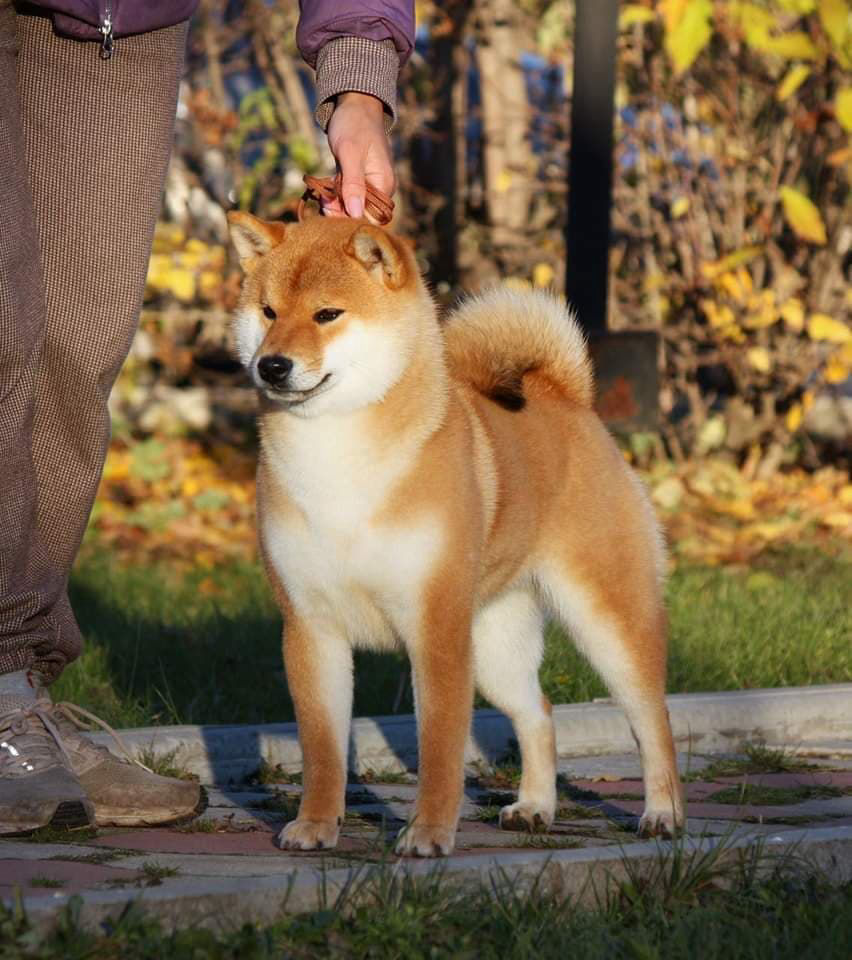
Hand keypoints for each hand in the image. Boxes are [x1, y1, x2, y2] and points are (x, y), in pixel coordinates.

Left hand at [325, 92, 393, 219]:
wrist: (354, 103)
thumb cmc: (354, 124)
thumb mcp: (350, 153)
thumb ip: (353, 184)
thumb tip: (356, 214)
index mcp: (384, 183)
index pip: (371, 216)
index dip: (350, 218)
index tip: (330, 209)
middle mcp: (380, 187)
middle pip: (360, 213)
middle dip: (339, 211)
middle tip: (322, 201)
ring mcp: (369, 183)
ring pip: (351, 206)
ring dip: (335, 204)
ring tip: (321, 195)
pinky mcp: (359, 179)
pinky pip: (347, 195)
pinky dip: (335, 195)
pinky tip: (324, 190)